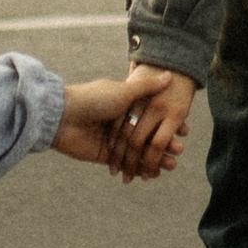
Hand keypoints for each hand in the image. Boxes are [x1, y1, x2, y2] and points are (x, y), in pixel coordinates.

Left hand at [55, 65, 194, 180]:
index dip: (167, 125)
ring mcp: (112, 140)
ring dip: (154, 159)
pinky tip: (153, 173)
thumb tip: (169, 75)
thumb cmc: (93, 98)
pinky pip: (125, 164)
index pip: (151, 117)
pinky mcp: (104, 156)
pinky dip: (139, 169)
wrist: (63, 116)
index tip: (184, 132)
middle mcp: (119, 123)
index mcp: (123, 105)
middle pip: (146, 136)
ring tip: (172, 165)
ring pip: (138, 152)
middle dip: (164, 145)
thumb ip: (146, 88)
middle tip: (179, 151)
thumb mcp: (124, 91)